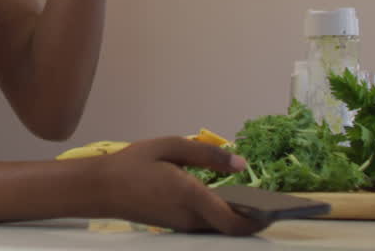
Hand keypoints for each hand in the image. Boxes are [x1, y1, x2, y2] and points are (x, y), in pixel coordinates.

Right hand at [96, 137, 268, 235]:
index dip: (257, 221)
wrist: (100, 188)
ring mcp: (181, 224)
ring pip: (217, 227)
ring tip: (254, 200)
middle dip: (252, 219)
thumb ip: (207, 155)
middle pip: (230, 227)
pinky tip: (225, 200)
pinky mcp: (174, 225)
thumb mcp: (170, 147)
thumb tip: (241, 164)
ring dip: (236, 217)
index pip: (233, 221)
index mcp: (190, 196)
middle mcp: (189, 216)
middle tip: (270, 203)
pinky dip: (219, 216)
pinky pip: (204, 224)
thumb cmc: (132, 164)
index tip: (274, 211)